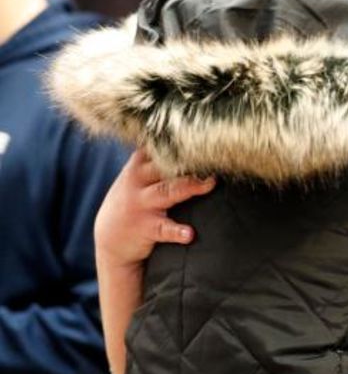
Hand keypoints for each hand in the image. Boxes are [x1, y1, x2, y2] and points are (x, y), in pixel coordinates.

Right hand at [94, 150, 215, 269]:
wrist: (108, 237)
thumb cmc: (131, 201)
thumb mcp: (136, 176)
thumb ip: (155, 159)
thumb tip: (188, 141)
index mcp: (138, 165)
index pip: (159, 148)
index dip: (180, 141)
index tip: (202, 136)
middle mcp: (137, 181)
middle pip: (165, 165)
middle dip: (189, 160)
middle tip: (213, 155)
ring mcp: (141, 204)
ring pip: (168, 191)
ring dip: (190, 187)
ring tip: (209, 184)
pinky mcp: (146, 228)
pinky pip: (163, 229)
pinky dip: (177, 231)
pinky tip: (190, 234)